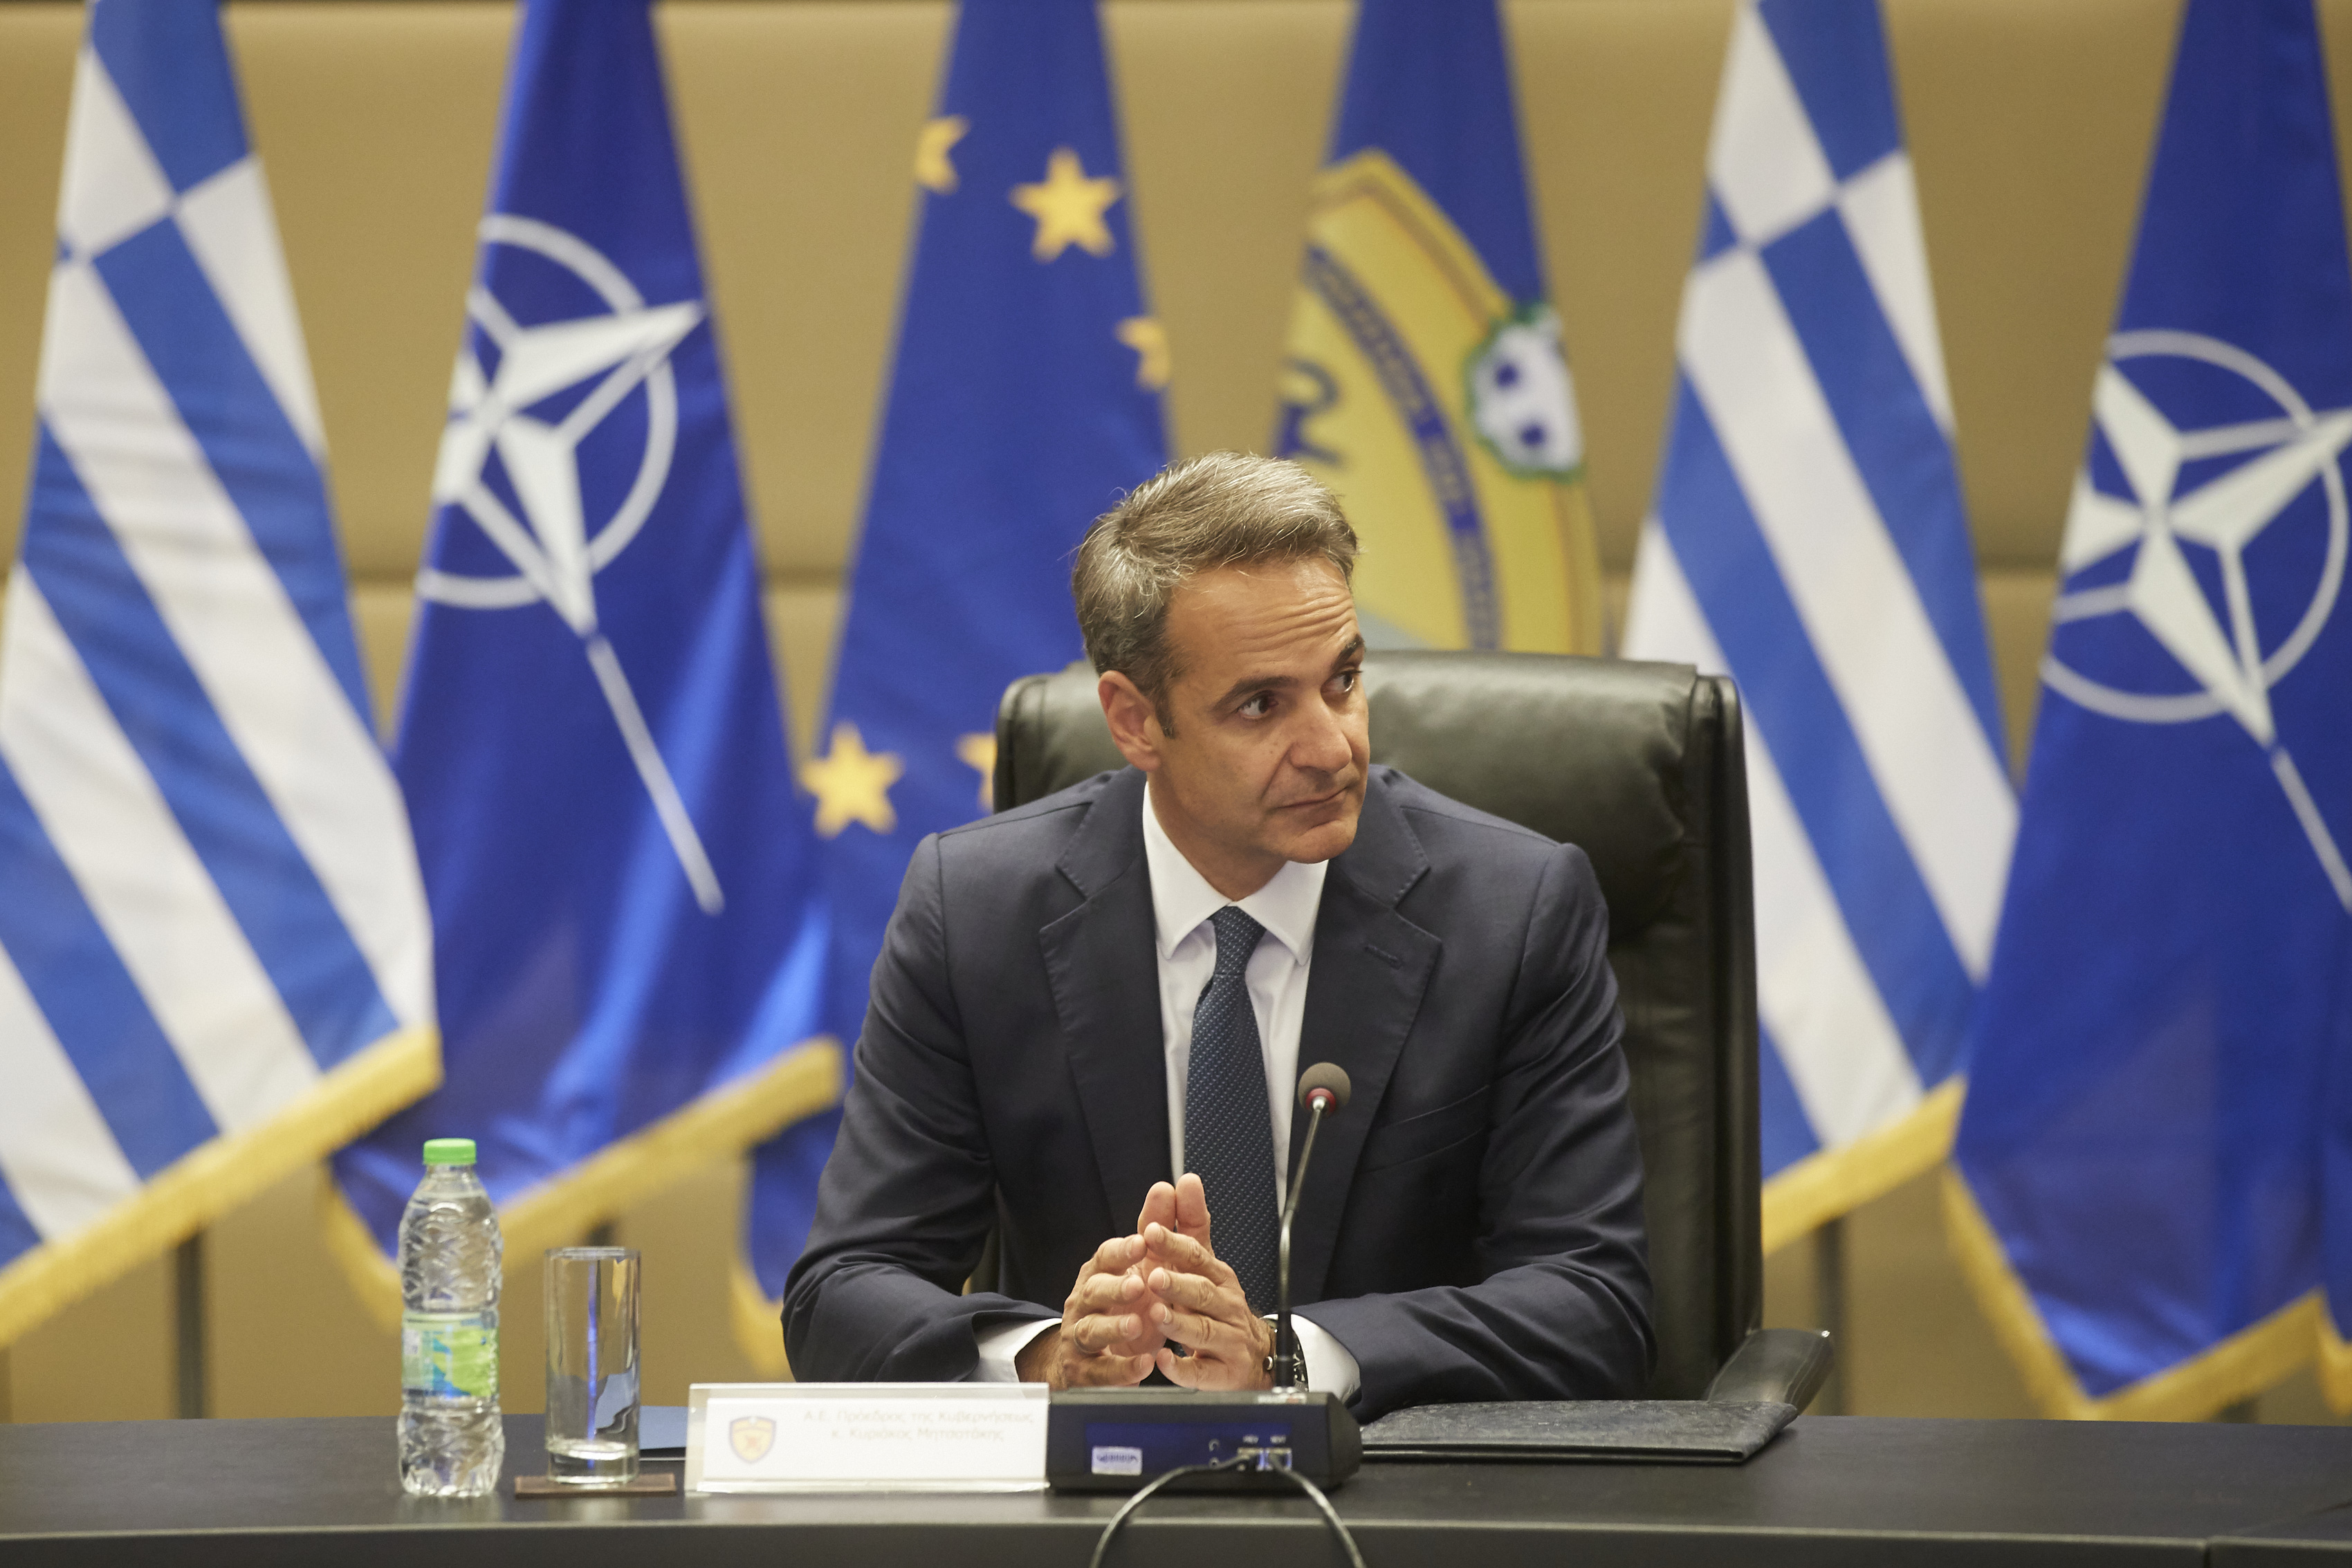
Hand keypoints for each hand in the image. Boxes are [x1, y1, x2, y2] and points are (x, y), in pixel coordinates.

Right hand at [1015, 1233, 1161, 1388]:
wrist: (1086, 1359)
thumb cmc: (1122, 1307)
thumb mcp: (1140, 1271)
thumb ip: (1154, 1231)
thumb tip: (1165, 1189)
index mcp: (1099, 1275)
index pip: (1105, 1257)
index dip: (1121, 1251)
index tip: (1142, 1242)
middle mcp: (1085, 1304)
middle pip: (1093, 1291)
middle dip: (1115, 1287)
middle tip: (1139, 1285)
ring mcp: (1080, 1338)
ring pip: (1090, 1330)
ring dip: (1113, 1327)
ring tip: (1136, 1325)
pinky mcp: (1084, 1372)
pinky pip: (1100, 1371)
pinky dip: (1121, 1369)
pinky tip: (1145, 1364)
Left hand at [1139, 1174, 1273, 1389]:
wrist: (1251, 1356)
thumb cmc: (1218, 1306)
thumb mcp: (1205, 1265)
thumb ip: (1191, 1224)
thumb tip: (1186, 1182)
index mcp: (1218, 1278)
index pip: (1198, 1257)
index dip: (1175, 1244)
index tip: (1151, 1233)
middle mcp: (1226, 1307)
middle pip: (1203, 1293)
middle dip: (1178, 1284)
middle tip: (1153, 1277)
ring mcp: (1228, 1341)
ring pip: (1204, 1331)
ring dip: (1179, 1322)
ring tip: (1157, 1314)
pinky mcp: (1223, 1374)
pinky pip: (1203, 1373)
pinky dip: (1183, 1368)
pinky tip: (1165, 1360)